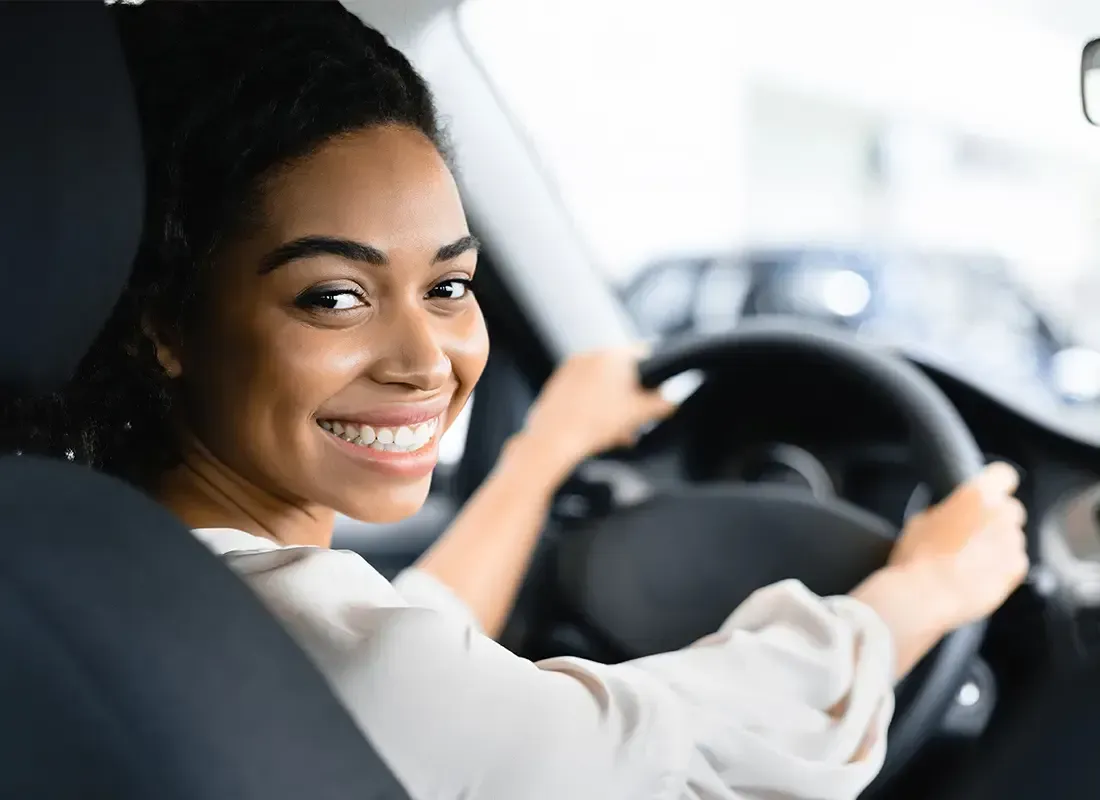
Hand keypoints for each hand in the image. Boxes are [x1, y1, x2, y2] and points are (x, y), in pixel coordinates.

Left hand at [520, 347, 677, 474]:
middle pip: (623, 372)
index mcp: (613, 355)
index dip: (658, 371)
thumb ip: (663, 403)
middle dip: (632, 396)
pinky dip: (592, 405)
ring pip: (602, 383)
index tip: (660, 387)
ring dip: (613, 404)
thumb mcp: (640, 415)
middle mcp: (591, 355)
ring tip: (617, 431)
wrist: (553, 441)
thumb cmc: (594, 425)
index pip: (645, 353)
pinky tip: (597, 429)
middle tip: (637, 419)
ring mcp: (571, 369)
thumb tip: (672, 400)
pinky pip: (583, 390)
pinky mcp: (557, 384)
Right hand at [888, 461, 1028, 628]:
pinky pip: (1014, 562)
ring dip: (997, 544)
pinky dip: (1001, 567)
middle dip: (996, 517)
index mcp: (977, 495)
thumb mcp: (920, 521)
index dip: (995, 483)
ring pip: (1012, 537)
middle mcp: (1001, 515)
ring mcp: (1013, 543)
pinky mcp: (1017, 570)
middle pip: (1010, 508)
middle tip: (972, 532)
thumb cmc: (918, 557)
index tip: (989, 491)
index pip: (1003, 474)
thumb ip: (946, 511)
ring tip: (970, 560)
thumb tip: (952, 514)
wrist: (926, 595)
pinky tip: (977, 574)